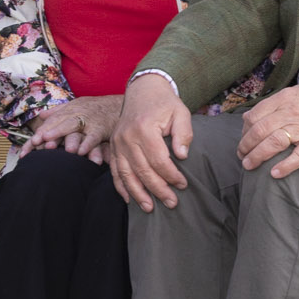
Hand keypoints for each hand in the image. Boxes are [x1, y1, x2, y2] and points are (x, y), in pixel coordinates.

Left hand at [32, 95, 122, 162]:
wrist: (121, 104)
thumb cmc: (97, 108)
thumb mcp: (77, 105)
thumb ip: (59, 111)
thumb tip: (41, 116)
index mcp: (70, 109)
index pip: (52, 121)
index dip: (40, 131)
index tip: (29, 143)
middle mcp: (77, 113)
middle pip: (59, 122)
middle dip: (46, 132)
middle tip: (35, 142)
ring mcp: (89, 120)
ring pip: (73, 126)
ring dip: (61, 134)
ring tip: (50, 144)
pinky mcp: (102, 127)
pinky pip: (94, 136)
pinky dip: (87, 144)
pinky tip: (79, 152)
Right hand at [109, 75, 194, 211]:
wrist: (143, 90)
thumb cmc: (165, 103)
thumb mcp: (181, 113)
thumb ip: (184, 133)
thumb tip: (182, 155)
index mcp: (144, 128)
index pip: (159, 160)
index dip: (172, 176)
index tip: (183, 185)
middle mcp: (127, 137)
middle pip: (142, 170)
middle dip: (158, 189)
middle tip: (171, 203)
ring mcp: (117, 142)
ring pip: (126, 174)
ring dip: (138, 193)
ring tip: (149, 208)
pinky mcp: (113, 146)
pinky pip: (114, 170)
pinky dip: (120, 186)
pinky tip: (129, 199)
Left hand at [237, 81, 298, 176]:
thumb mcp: (296, 93)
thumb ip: (275, 104)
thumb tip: (251, 118)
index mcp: (284, 99)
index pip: (255, 116)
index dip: (244, 131)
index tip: (243, 140)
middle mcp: (292, 112)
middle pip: (260, 130)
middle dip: (246, 146)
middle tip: (241, 157)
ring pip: (274, 142)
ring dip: (258, 156)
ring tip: (249, 165)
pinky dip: (286, 166)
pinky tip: (275, 174)